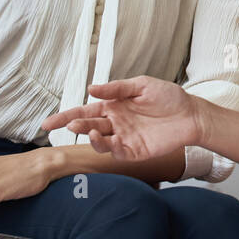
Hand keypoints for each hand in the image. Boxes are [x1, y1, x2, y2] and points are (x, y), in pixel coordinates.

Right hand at [39, 75, 201, 162]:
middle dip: (76, 127)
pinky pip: (116, 152)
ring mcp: (124, 138)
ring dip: (90, 138)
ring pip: (99, 141)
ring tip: (88, 132)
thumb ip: (116, 88)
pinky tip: (105, 140)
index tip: (47, 124)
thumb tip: (90, 88)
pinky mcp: (135, 151)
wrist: (191, 114)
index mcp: (113, 106)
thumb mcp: (141, 85)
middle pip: (88, 127)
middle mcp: (115, 123)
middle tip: (71, 125)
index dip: (64, 117)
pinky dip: (108, 148)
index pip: (83, 112)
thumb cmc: (168, 97)